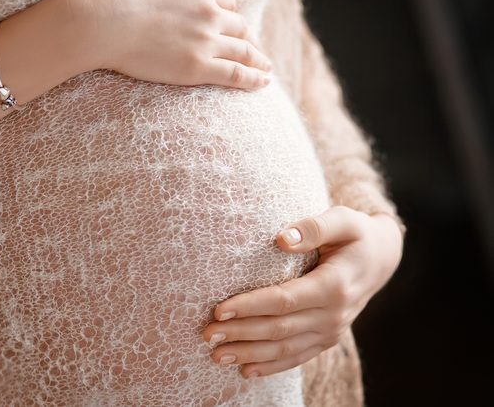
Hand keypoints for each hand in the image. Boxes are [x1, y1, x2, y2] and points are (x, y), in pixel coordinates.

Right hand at [63, 0, 271, 88]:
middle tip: (254, 51)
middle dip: (248, 39)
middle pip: (239, 27)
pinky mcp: (197, 67)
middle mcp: (210, 12)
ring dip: (258, 60)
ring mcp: (206, 40)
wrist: (103, 21)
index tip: (234, 28)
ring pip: (243, 51)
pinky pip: (235, 74)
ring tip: (265, 69)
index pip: (227, 4)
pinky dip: (253, 79)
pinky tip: (263, 82)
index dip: (232, 17)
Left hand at [201, 205, 402, 377]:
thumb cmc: (355, 234)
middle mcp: (334, 314)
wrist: (383, 259)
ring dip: (250, 354)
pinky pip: (297, 357)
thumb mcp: (343, 220)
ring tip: (217, 355)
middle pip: (279, 329)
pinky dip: (271, 366)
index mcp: (334, 285)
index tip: (220, 310)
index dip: (250, 306)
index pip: (284, 300)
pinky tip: (245, 370)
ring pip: (285, 349)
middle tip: (207, 335)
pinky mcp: (328, 338)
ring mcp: (332, 330)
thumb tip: (282, 238)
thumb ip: (314, 227)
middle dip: (241, 334)